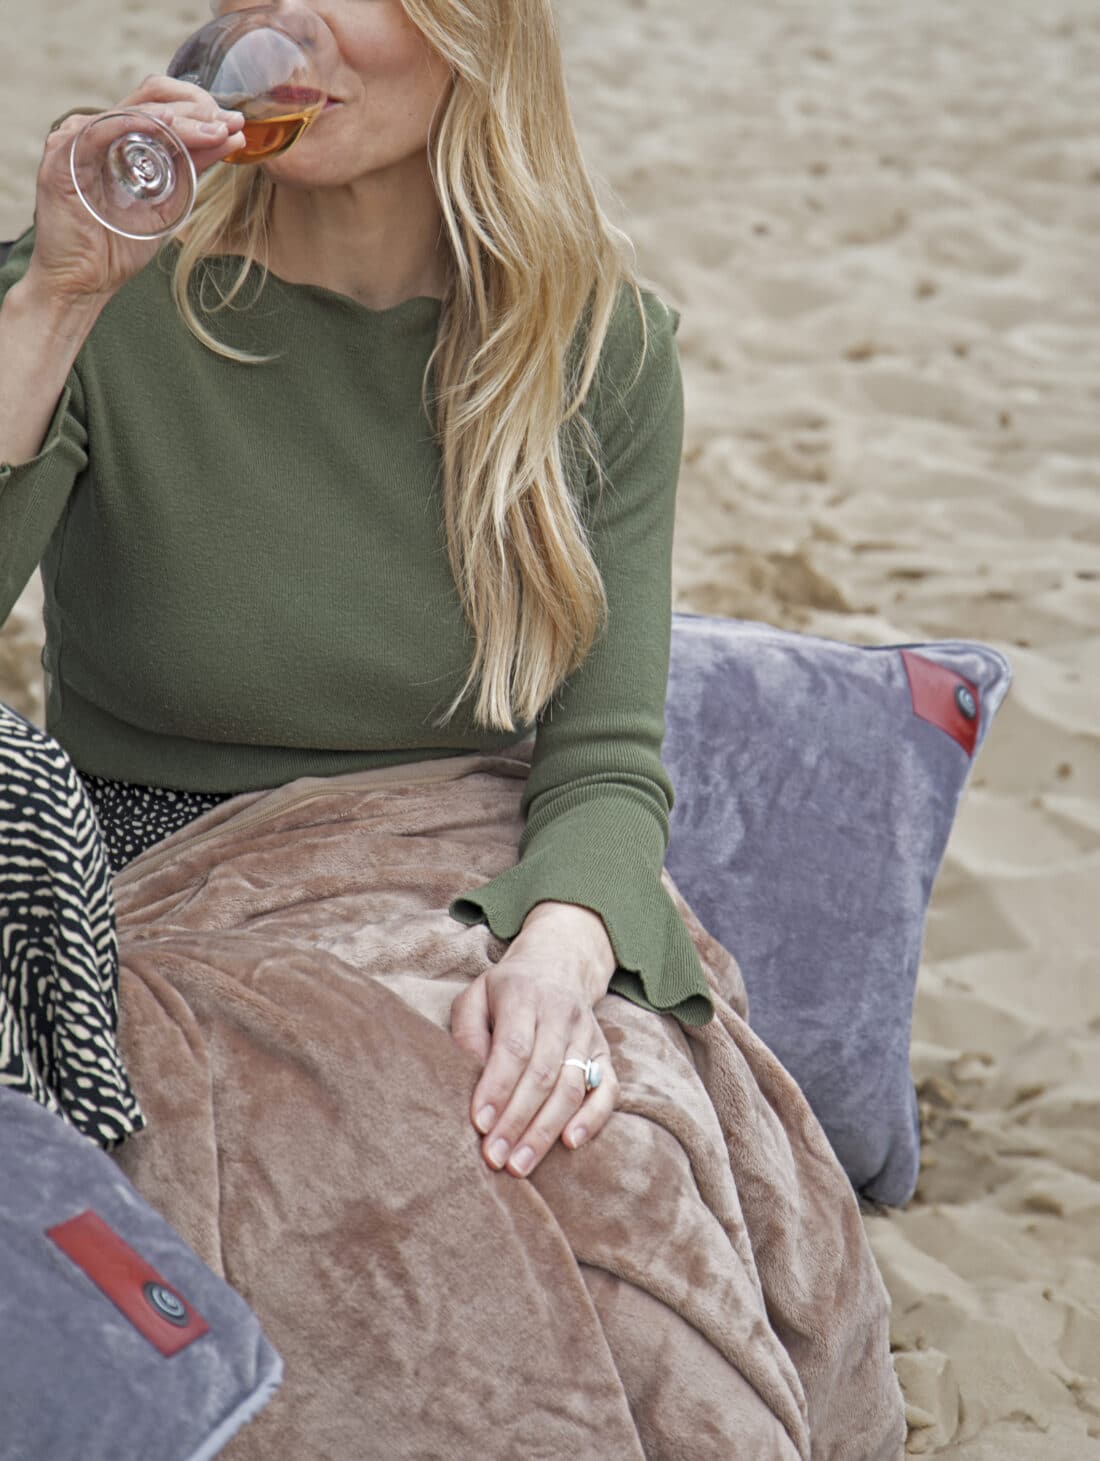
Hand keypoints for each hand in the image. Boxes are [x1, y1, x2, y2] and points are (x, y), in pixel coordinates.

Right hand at [24, 76, 245, 306]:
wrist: (83, 283)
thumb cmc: (117, 247)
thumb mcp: (167, 204)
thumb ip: (191, 171)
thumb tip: (229, 140)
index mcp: (119, 140)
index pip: (161, 106)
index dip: (199, 110)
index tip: (235, 125)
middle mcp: (98, 132)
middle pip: (149, 98)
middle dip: (195, 109)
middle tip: (229, 123)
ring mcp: (77, 139)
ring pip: (133, 112)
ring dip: (178, 119)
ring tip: (213, 129)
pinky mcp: (63, 155)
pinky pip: (103, 129)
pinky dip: (137, 124)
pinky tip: (168, 125)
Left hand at [450, 924, 618, 1179]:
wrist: (558, 963)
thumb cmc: (507, 990)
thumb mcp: (476, 995)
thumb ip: (467, 1032)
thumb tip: (466, 1077)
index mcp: (524, 995)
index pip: (514, 1048)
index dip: (497, 1088)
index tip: (479, 1124)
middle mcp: (561, 1014)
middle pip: (543, 1074)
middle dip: (517, 1121)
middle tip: (495, 1158)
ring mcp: (587, 1034)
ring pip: (571, 1087)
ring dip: (545, 1131)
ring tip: (520, 1164)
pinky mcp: (604, 1053)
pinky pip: (608, 1090)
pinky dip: (592, 1119)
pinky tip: (570, 1143)